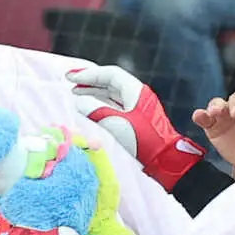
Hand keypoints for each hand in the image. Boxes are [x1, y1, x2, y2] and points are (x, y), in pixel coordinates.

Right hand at [67, 64, 204, 191]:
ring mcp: (137, 109)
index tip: (71, 78)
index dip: (89, 74)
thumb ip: (94, 109)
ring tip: (76, 95)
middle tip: (70, 82)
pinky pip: (115, 107)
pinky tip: (89, 109)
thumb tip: (79, 102)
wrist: (164, 160)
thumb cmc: (142, 140)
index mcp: (136, 91)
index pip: (110, 74)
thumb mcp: (114, 122)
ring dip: (93, 93)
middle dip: (89, 82)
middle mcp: (137, 96)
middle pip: (110, 82)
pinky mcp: (137, 121)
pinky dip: (100, 105)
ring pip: (112, 95)